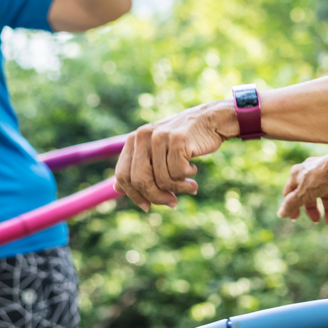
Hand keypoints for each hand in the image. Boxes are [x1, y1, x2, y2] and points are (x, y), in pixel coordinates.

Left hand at [114, 101, 233, 210]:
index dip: (133, 195)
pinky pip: (178, 172)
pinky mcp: (177, 139)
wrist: (211, 120)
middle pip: (140, 180)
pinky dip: (188, 177)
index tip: (148, 207)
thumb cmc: (184, 140)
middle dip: (157, 197)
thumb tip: (117, 189)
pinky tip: (194, 170)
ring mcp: (159, 136)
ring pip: (162, 179)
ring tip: (191, 186)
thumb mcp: (157, 152)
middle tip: (172, 203)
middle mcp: (143, 136)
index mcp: (134, 139)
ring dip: (179, 188)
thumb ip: (138, 168)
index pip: (122, 175)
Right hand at [278, 153, 327, 225]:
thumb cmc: (319, 178)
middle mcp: (310, 172)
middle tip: (316, 221)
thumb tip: (280, 214)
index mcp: (297, 174)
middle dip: (313, 209)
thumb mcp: (302, 194)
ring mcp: (325, 173)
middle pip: (309, 194)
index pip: (290, 192)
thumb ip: (292, 204)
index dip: (291, 206)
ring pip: (325, 193)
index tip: (294, 219)